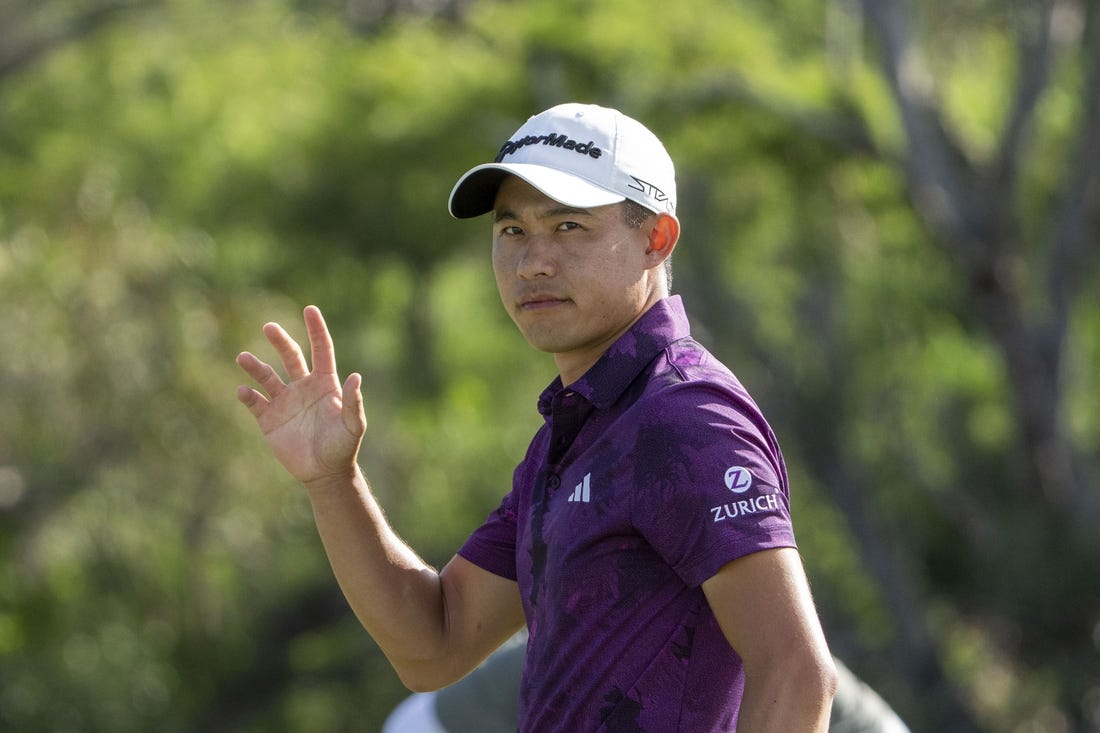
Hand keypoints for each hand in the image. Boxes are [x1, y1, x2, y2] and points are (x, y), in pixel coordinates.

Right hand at [236, 305, 365, 487]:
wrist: (324, 473)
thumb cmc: (342, 447)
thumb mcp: (353, 425)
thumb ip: (353, 402)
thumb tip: (356, 377)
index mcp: (325, 383)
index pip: (321, 350)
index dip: (316, 330)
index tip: (310, 309)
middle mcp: (303, 387)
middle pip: (290, 356)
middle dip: (280, 340)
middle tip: (269, 327)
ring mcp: (285, 402)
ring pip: (267, 377)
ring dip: (255, 367)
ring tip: (242, 358)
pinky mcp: (269, 419)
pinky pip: (255, 403)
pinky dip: (248, 396)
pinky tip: (244, 392)